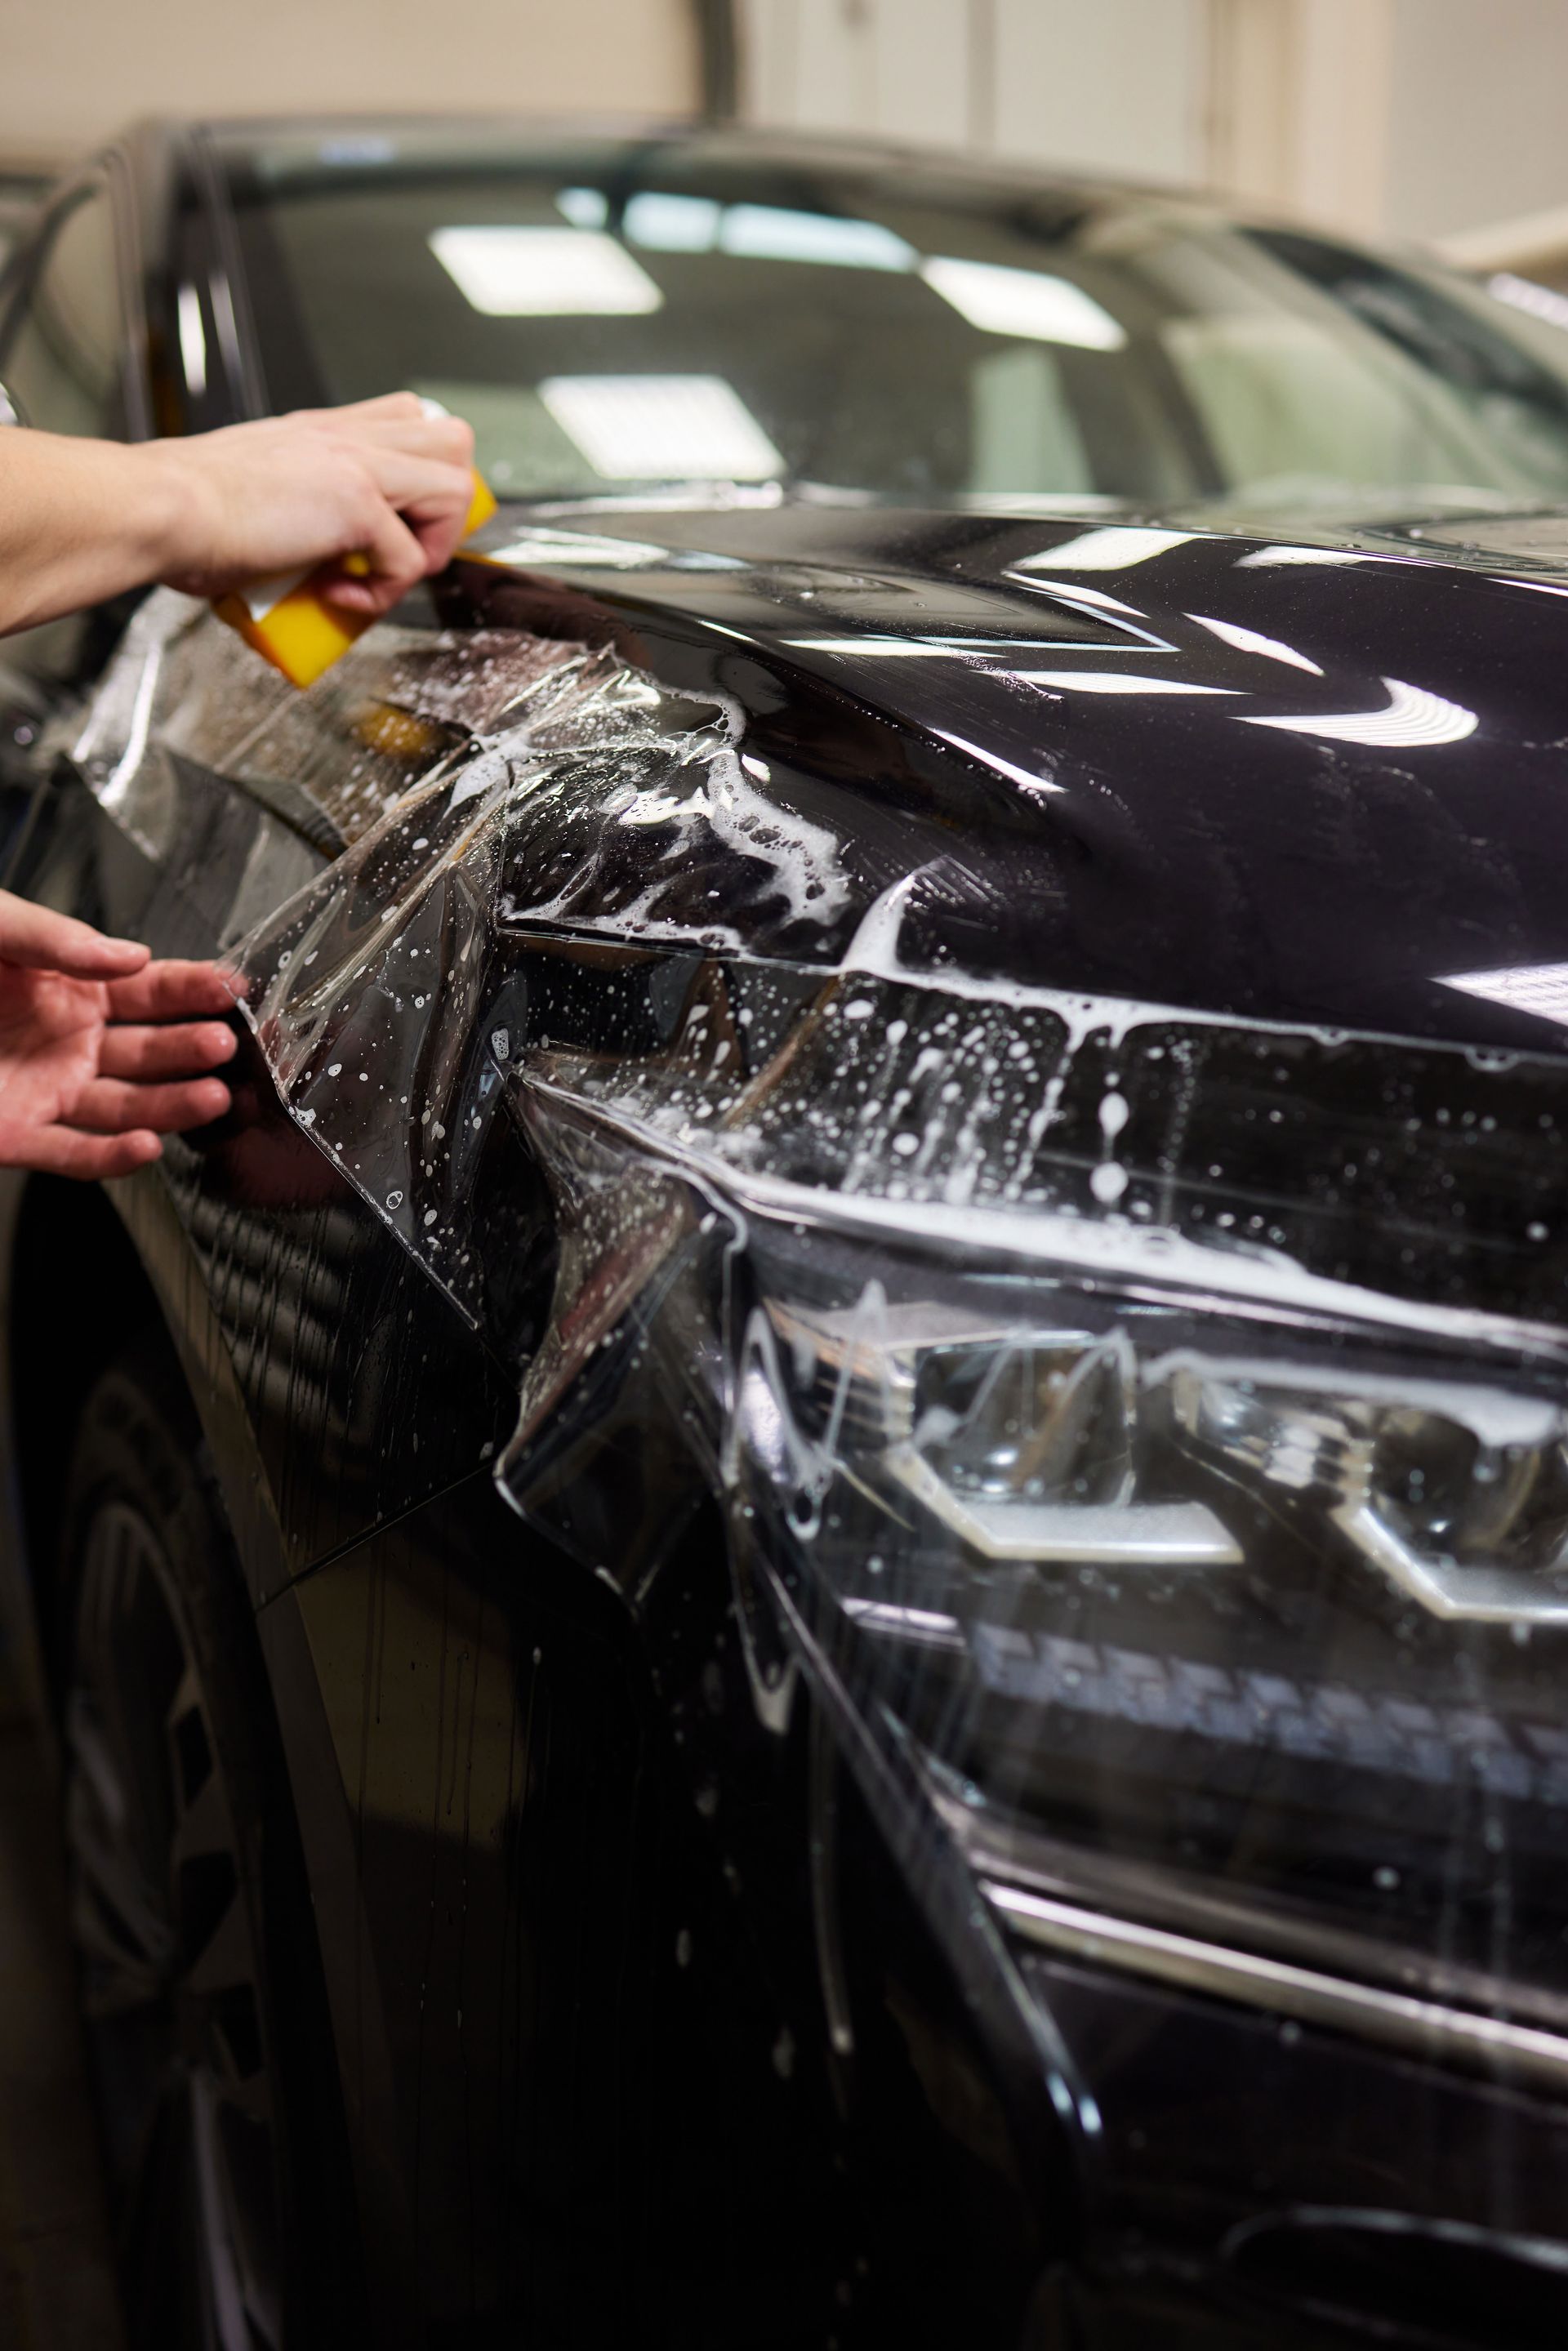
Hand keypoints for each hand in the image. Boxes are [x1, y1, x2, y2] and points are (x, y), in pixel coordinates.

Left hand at [0, 893, 238, 1178]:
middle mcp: (67, 1041)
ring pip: (128, 1106)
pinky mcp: (18, 1135)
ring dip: (173, 1105)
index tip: (231, 990)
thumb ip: (60, 937)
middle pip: (152, 1051)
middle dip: (193, 1048)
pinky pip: (77, 1154)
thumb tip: (130, 956)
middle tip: (224, 1043)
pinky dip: (113, 1158)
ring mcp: (47, 1090)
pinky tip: (146, 1147)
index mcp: (68, 986)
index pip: (150, 989)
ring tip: (208, 1096)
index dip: (194, 989)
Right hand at [146, 392, 477, 619]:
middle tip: (403, 547)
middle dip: (445, 505)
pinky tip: (336, 595)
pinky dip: (382, 594)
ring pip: (455, 489)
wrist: (161, 509)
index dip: (419, 471)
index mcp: (323, 429)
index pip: (406, 419)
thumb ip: (294, 503)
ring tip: (380, 574)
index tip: (393, 520)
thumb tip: (305, 556)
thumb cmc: (187, 510)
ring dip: (429, 547)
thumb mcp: (256, 487)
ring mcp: (358, 465)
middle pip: (453, 439)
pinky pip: (409, 560)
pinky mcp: (357, 505)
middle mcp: (347, 437)